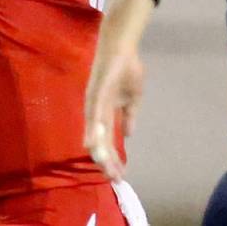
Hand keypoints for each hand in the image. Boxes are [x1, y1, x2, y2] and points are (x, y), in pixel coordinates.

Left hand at [83, 0, 154, 180]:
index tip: (121, 176)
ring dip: (100, 152)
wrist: (122, 46)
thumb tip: (129, 135)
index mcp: (104, 113)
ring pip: (95, 133)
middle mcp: (95, 110)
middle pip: (100, 142)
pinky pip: (94, 115)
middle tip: (115, 179)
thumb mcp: (133, 98)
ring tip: (105, 169)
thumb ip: (129, 116)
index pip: (108, 141)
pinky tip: (92, 145)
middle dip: (108, 162)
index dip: (114, 159)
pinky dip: (93, 131)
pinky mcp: (96, 92)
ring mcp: (94, 102)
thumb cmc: (126, 68)